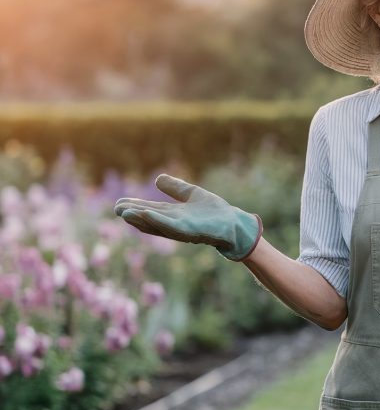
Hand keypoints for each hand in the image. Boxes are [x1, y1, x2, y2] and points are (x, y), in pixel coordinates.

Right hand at [114, 174, 262, 260]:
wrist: (234, 224)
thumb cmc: (215, 212)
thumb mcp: (192, 194)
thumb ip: (176, 188)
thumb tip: (157, 178)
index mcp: (174, 214)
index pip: (151, 210)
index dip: (136, 207)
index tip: (119, 203)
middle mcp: (174, 223)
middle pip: (150, 218)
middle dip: (134, 214)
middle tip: (116, 208)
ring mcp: (181, 228)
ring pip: (156, 223)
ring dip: (140, 218)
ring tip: (124, 212)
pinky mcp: (190, 231)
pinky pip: (171, 225)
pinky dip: (157, 220)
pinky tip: (145, 214)